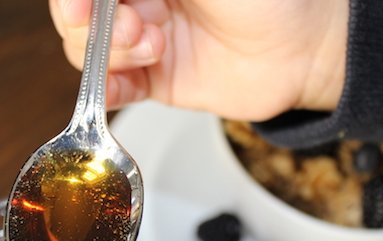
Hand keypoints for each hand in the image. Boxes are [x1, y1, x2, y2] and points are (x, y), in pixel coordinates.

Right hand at [50, 0, 347, 121]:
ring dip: (110, 53)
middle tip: (131, 25)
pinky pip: (113, 88)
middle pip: (80, 15)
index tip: (79, 6)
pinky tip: (115, 88)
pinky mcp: (154, 79)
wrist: (303, 51)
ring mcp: (143, 41)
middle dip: (94, 23)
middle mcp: (140, 1)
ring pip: (89, 50)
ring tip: (154, 47)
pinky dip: (105, 90)